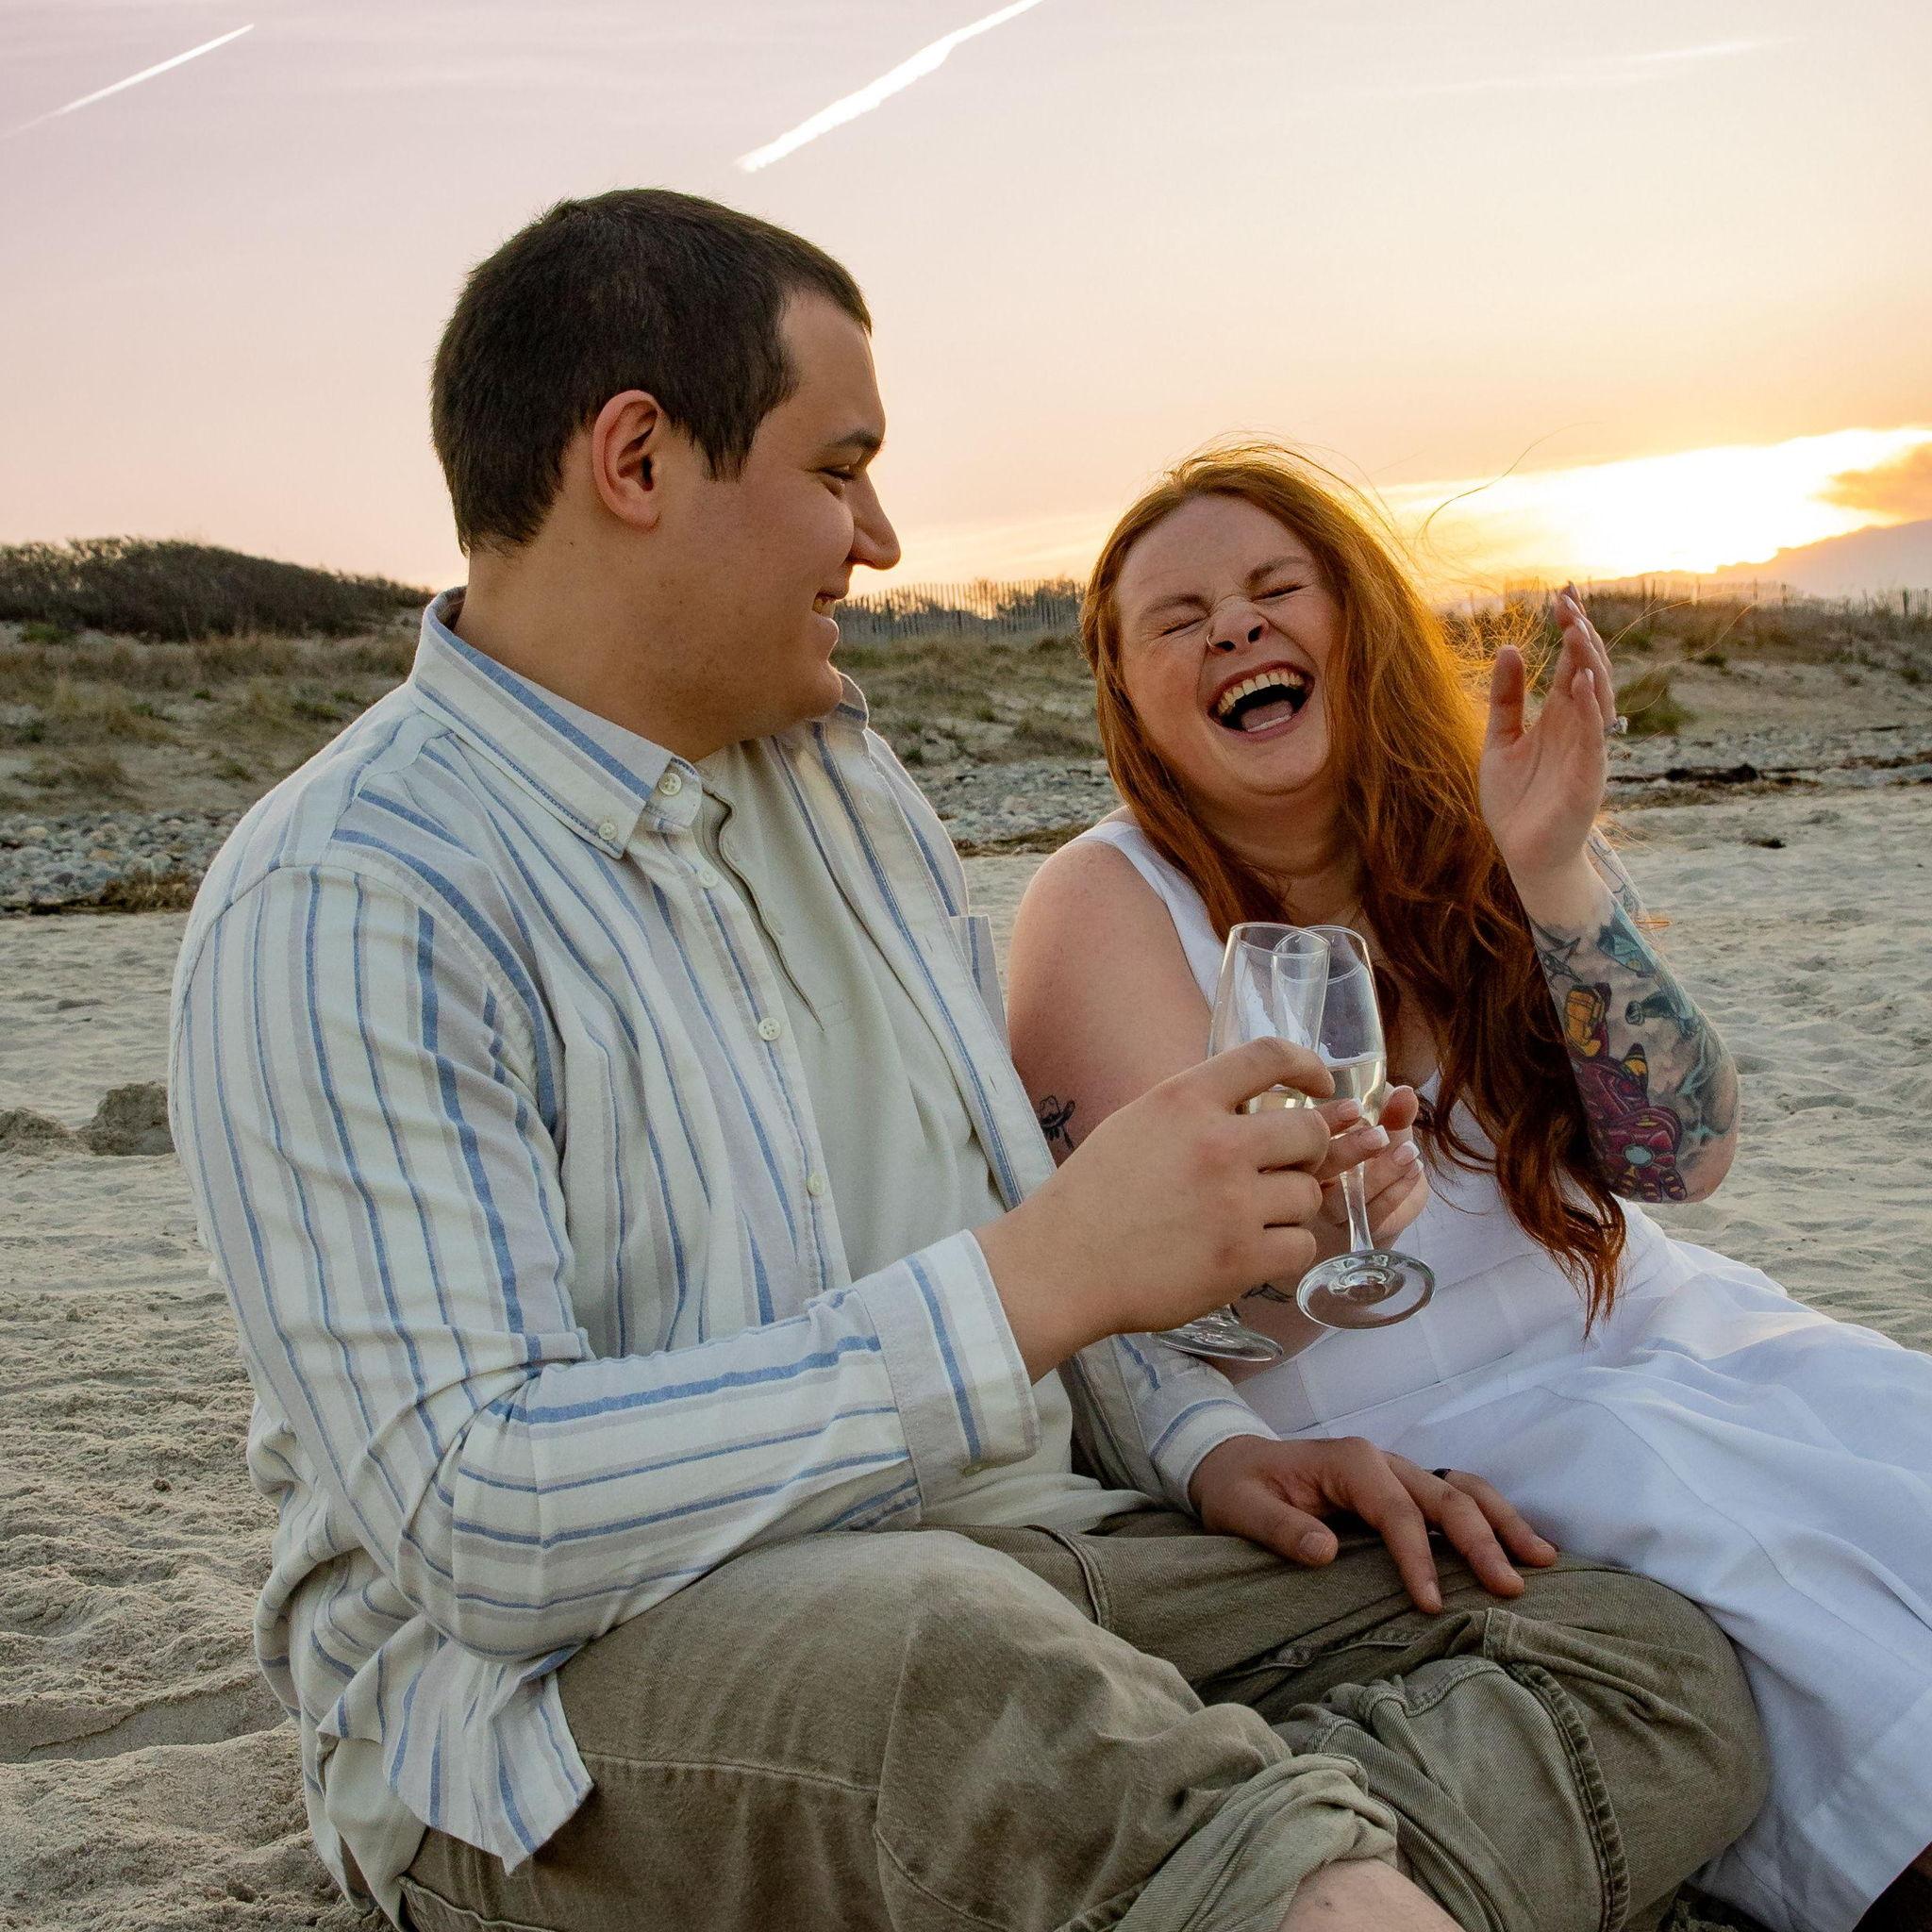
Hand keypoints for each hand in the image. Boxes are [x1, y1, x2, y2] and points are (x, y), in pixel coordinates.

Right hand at [979, 1037, 1334, 1377]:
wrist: (1061, 1265)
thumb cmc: (1094, 1195)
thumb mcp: (1138, 1123)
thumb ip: (1197, 1109)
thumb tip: (1258, 1104)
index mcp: (1184, 1100)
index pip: (1269, 1056)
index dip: (1309, 1064)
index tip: (1322, 1085)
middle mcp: (1216, 1143)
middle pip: (1311, 1131)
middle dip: (1309, 1151)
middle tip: (1287, 1169)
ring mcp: (1232, 1204)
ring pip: (1309, 1194)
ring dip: (1290, 1207)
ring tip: (1254, 1219)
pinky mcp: (1240, 1259)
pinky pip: (1301, 1245)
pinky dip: (1284, 1251)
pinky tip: (1254, 1252)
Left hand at [1188, 1434, 1559, 1612]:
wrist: (1234, 1464)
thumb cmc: (1239, 1488)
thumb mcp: (1243, 1510)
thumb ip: (1281, 1530)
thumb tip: (1325, 1552)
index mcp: (1349, 1461)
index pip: (1397, 1511)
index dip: (1418, 1557)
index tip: (1431, 1604)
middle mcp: (1382, 1461)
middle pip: (1445, 1497)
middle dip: (1482, 1541)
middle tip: (1511, 1588)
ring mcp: (1397, 1472)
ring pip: (1462, 1490)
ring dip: (1502, 1523)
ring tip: (1542, 1561)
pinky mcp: (1402, 1489)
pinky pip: (1454, 1499)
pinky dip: (1490, 1520)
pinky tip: (1516, 1549)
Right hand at [1308, 1085, 1427, 1263]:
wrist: (1378, 1206)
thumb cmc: (1369, 1158)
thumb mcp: (1380, 1128)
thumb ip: (1391, 1110)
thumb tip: (1406, 1093)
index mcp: (1298, 1151)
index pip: (1299, 1135)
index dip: (1324, 1121)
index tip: (1353, 1107)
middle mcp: (1304, 1184)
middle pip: (1314, 1171)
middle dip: (1349, 1152)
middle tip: (1382, 1136)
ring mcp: (1327, 1213)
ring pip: (1343, 1201)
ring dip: (1380, 1175)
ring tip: (1409, 1153)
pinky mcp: (1355, 1231)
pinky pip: (1370, 1217)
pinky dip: (1396, 1193)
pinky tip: (1414, 1172)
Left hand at [1479, 586, 1618, 890]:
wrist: (1525, 854)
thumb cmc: (1516, 801)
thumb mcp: (1500, 741)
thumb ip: (1506, 698)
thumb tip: (1511, 647)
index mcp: (1559, 715)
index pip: (1571, 662)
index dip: (1569, 628)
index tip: (1561, 593)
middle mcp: (1579, 726)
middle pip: (1589, 669)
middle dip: (1580, 634)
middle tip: (1566, 601)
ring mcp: (1588, 749)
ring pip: (1599, 695)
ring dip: (1589, 661)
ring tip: (1575, 629)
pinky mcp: (1588, 775)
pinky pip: (1595, 736)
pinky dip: (1593, 707)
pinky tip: (1585, 681)